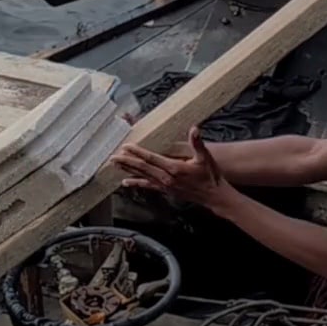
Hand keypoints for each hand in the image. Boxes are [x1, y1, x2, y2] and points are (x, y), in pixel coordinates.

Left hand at [113, 126, 229, 209]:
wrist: (214, 196)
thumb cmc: (210, 176)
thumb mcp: (205, 157)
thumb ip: (197, 143)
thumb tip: (194, 129)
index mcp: (174, 169)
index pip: (151, 159)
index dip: (138, 152)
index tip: (126, 146)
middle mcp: (167, 178)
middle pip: (142, 168)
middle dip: (127, 162)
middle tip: (112, 157)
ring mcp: (165, 186)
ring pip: (142, 176)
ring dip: (128, 170)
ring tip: (115, 165)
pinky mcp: (166, 190)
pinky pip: (147, 186)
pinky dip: (136, 183)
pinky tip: (126, 182)